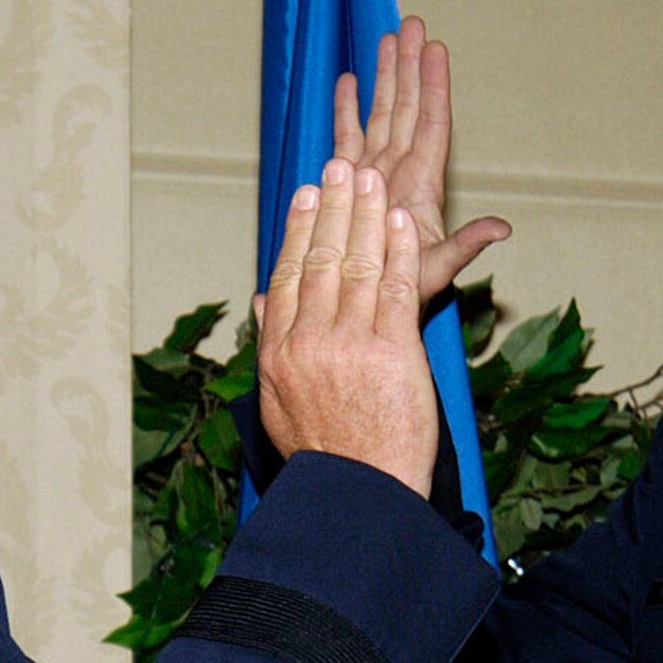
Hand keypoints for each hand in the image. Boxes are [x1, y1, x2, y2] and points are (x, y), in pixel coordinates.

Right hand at [256, 158, 436, 496]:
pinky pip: (397, 288)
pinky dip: (397, 250)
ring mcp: (352, 344)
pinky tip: (398, 221)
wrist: (361, 494)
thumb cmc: (326, 454)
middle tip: (339, 167)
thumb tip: (264, 301)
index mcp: (280, 353)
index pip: (288, 275)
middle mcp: (311, 342)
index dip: (298, 229)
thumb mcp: (278, 404)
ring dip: (365, 215)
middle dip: (332, 207)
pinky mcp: (394, 351)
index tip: (306, 196)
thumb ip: (271, 346)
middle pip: (321, 258)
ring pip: (358, 265)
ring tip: (370, 180)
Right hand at [334, 17, 509, 307]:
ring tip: (388, 38)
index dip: (435, 85)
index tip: (436, 48)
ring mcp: (374, 173)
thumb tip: (504, 228)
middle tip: (414, 23)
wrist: (362, 303)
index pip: (432, 123)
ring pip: (381, 114)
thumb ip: (466, 245)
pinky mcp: (348, 181)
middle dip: (410, 66)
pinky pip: (348, 137)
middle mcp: (400, 171)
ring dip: (385, 77)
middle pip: (408, 107)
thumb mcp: (437, 268)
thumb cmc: (402, 292)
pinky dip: (348, 109)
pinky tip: (349, 82)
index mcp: (422, 183)